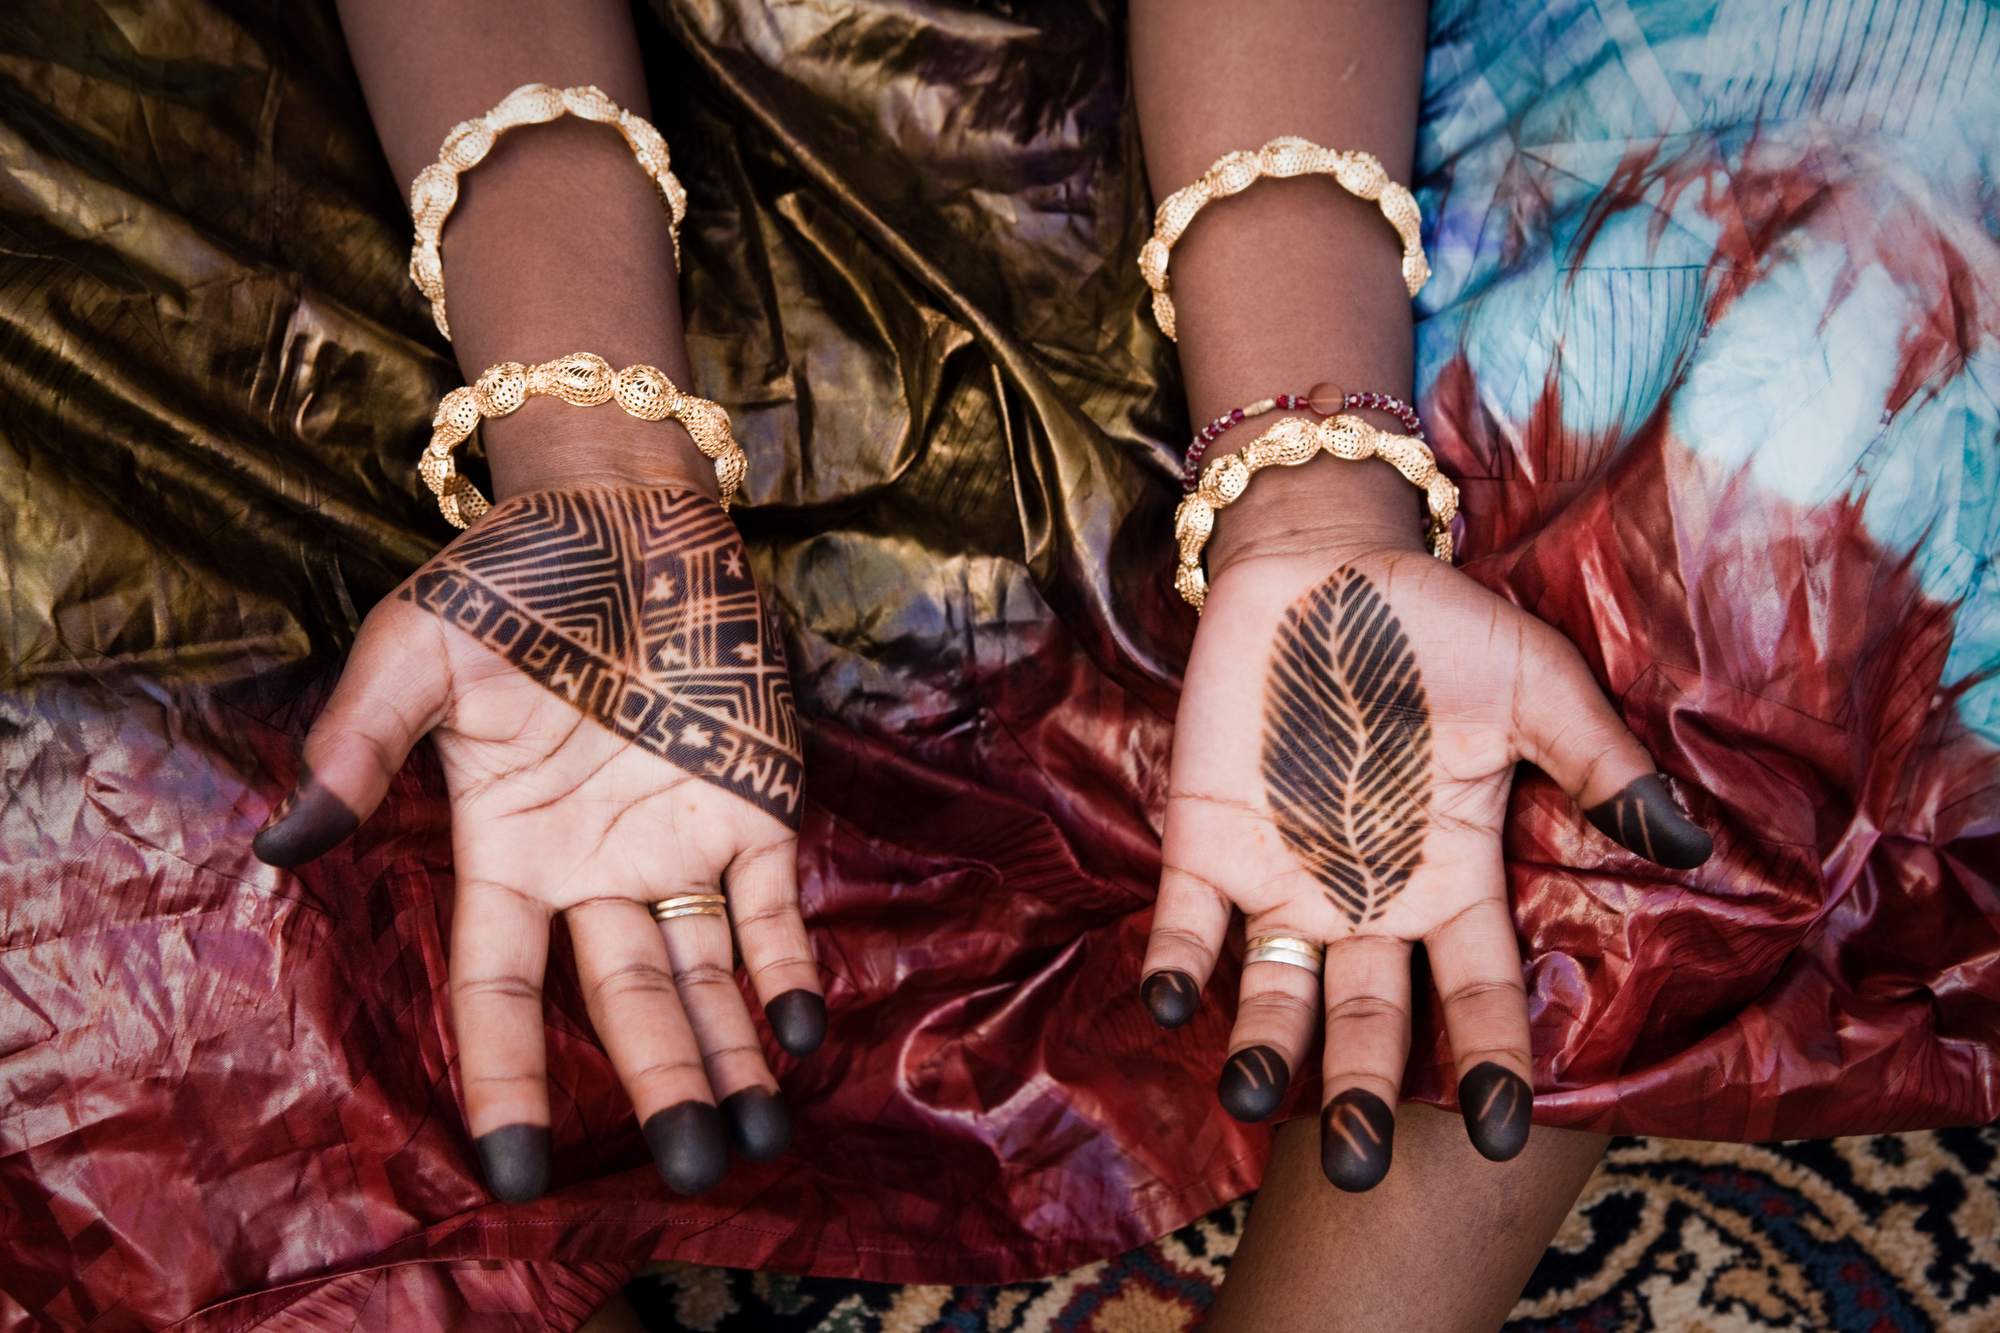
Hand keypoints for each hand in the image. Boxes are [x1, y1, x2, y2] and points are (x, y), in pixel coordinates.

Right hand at [253, 486, 823, 1201]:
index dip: (506, 1078)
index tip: (514, 1171)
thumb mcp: (415, 654)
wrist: (623, 511)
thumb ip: (360, 746)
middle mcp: (596, 867)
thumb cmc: (510, 579)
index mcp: (508, 850)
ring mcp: (679, 839)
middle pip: (625, 1001)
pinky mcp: (756, 801)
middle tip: (696, 1176)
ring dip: (735, 1054)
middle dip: (661, 1087)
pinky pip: (774, 902)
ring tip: (764, 1139)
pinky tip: (807, 1030)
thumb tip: (286, 844)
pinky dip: (791, 964)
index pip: (501, 990)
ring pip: (706, 972)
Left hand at [1140, 539, 1709, 1191]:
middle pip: (1368, 1018)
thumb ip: (1597, 761)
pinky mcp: (1204, 842)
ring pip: (1275, 992)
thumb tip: (1689, 843)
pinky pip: (1185, 921)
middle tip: (1358, 1164)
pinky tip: (1166, 1003)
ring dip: (1264, 1050)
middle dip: (1365, 1093)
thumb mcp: (1533, 684)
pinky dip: (1174, 963)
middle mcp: (1365, 899)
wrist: (1319, 565)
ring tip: (1252, 1099)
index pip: (1478, 990)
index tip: (1499, 1132)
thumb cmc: (1432, 624)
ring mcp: (1281, 877)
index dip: (1491, 1059)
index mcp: (1449, 876)